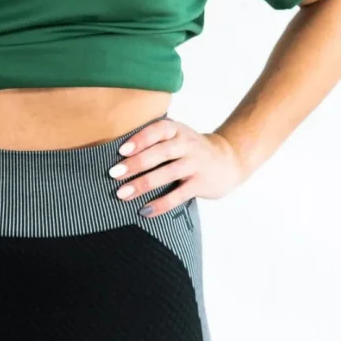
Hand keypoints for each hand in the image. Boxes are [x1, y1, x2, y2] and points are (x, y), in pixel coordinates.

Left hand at [107, 116, 244, 217]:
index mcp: (176, 130)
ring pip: (168, 174)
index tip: (121, 151)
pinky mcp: (201, 183)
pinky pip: (179, 195)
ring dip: (143, 184)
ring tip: (122, 194)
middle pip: (160, 153)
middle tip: (113, 174)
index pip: (157, 130)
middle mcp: (187, 144)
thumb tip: (114, 155)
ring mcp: (196, 164)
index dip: (140, 139)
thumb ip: (152, 141)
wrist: (227, 160)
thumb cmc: (188, 149)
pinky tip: (145, 211)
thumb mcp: (175, 136)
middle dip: (135, 164)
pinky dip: (161, 204)